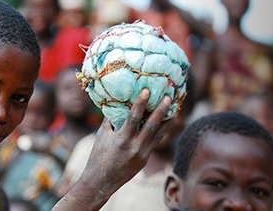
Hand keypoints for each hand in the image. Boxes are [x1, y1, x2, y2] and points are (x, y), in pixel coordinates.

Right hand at [52, 89, 171, 210]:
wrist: (100, 182)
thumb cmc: (98, 156)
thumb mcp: (102, 135)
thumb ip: (111, 119)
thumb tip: (117, 101)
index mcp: (121, 139)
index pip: (133, 118)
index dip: (141, 103)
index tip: (147, 90)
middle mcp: (134, 147)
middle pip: (151, 126)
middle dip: (161, 110)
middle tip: (168, 97)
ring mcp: (142, 155)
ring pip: (158, 135)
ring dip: (167, 120)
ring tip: (174, 108)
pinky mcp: (145, 159)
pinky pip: (155, 142)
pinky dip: (162, 131)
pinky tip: (166, 121)